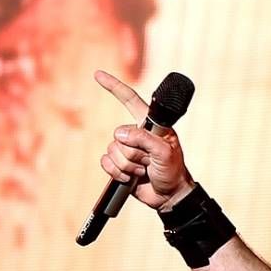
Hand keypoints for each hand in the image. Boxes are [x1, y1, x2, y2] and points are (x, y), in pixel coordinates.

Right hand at [95, 70, 194, 210]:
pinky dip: (118, 173)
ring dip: (129, 165)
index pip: (130, 100)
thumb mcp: (164, 153)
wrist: (169, 196)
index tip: (98, 75)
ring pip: (112, 151)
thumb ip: (144, 140)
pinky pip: (106, 163)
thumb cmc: (172, 171)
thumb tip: (119, 135)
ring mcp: (126, 149)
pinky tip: (132, 178)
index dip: (114, 86)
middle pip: (119, 135)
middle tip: (150, 162)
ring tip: (144, 170)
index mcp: (150, 125)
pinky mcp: (118, 164)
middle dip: (135, 153)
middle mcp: (136, 134)